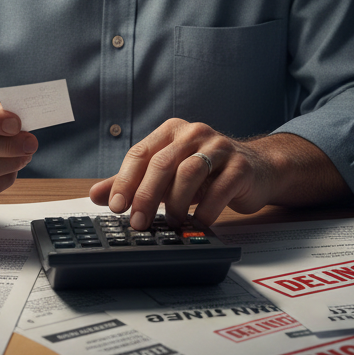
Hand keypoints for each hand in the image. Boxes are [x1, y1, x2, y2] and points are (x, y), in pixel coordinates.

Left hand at [89, 121, 333, 229]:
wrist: (257, 170)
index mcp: (171, 131)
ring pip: (189, 172)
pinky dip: (206, 209)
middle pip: (162, 163)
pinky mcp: (241, 166)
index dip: (124, 181)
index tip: (115, 207)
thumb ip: (132, 182)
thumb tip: (96, 195)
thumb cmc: (206, 173)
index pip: (140, 153)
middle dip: (146, 195)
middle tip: (137, 222)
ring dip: (176, 203)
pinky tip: (199, 222)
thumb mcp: (166, 175)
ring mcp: (219, 147)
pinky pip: (220, 188)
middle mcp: (194, 133)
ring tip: (170, 222)